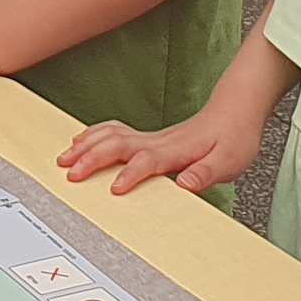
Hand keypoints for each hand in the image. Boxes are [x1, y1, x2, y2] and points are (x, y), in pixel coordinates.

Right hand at [62, 95, 262, 197]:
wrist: (235, 112)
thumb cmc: (233, 138)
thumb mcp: (229, 161)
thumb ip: (206, 173)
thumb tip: (185, 184)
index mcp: (176, 150)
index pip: (147, 160)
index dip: (130, 174)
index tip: (114, 189)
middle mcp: (158, 141)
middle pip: (117, 144)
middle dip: (91, 158)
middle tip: (71, 173)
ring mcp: (150, 137)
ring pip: (111, 134)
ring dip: (86, 145)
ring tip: (64, 158)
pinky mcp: (148, 137)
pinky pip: (114, 130)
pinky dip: (93, 134)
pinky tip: (81, 141)